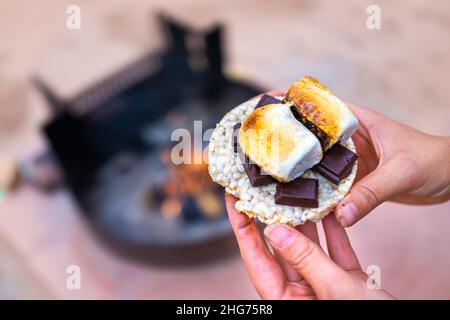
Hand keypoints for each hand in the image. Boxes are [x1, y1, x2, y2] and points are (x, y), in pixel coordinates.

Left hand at [226, 195, 393, 298]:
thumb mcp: (333, 289)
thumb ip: (304, 258)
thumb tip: (274, 230)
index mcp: (285, 300)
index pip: (255, 258)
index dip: (241, 227)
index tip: (232, 200)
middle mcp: (299, 292)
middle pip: (281, 247)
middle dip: (275, 216)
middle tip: (265, 187)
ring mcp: (323, 285)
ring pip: (309, 246)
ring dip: (307, 219)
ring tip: (299, 191)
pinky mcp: (345, 281)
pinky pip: (335, 250)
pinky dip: (334, 230)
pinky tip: (332, 208)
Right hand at [261, 92, 449, 225]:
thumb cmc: (433, 162)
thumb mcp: (401, 173)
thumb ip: (370, 193)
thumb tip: (340, 215)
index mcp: (357, 122)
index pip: (318, 105)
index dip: (290, 102)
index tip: (263, 105)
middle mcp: (348, 139)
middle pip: (309, 134)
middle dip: (283, 136)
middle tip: (255, 144)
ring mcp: (349, 159)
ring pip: (315, 160)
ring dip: (295, 165)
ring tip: (267, 172)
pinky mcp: (353, 179)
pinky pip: (328, 183)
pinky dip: (313, 189)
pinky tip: (296, 198)